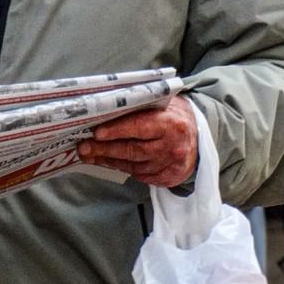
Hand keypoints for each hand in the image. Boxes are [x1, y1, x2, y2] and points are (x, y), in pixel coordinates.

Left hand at [79, 93, 198, 187]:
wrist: (200, 137)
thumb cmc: (174, 116)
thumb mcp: (164, 105)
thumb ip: (142, 106)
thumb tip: (108, 108)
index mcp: (171, 123)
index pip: (140, 127)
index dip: (117, 130)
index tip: (96, 132)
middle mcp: (172, 146)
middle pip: (132, 150)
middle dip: (105, 149)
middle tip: (83, 147)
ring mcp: (170, 165)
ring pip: (133, 165)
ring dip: (109, 160)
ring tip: (89, 154)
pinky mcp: (169, 178)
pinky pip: (141, 175)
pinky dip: (124, 168)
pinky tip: (109, 162)